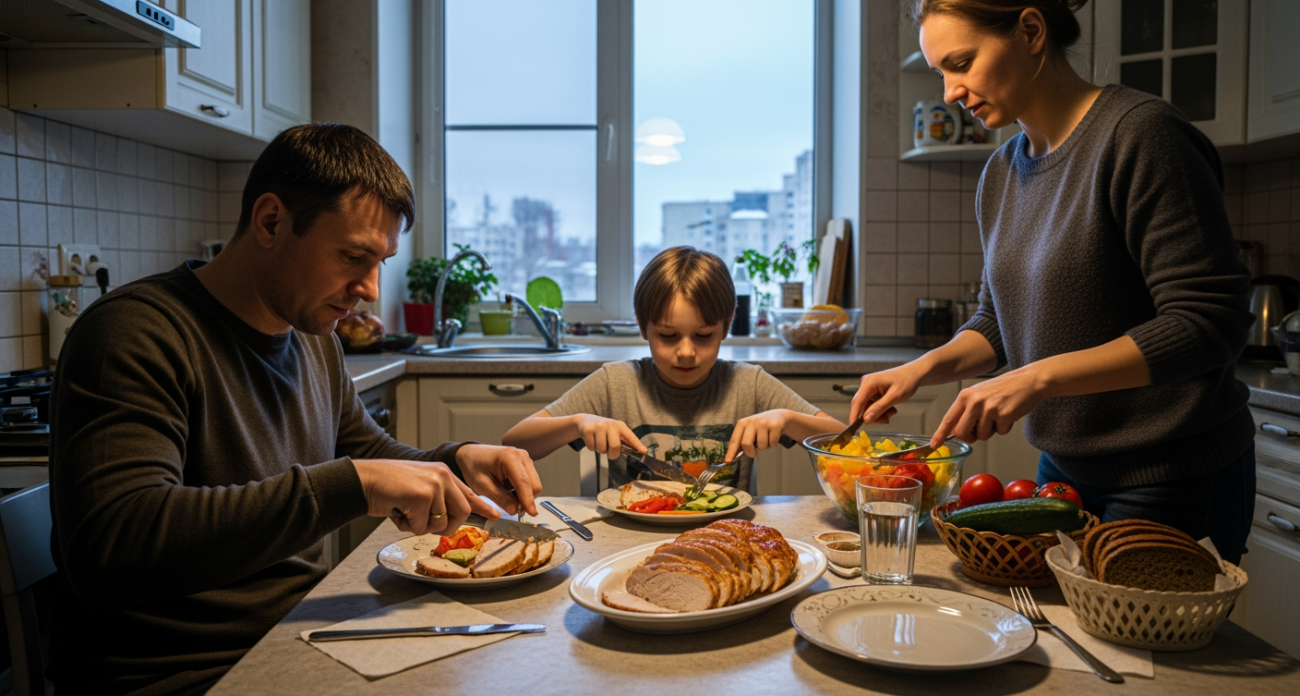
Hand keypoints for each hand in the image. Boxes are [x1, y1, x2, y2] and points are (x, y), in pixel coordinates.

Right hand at [352, 458, 497, 535]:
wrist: (364, 480)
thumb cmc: (387, 487)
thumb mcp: (419, 487)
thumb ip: (437, 499)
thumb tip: (449, 520)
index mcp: (443, 473)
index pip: (469, 493)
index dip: (483, 507)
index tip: (496, 516)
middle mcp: (443, 476)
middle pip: (461, 513)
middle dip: (444, 527)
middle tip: (422, 523)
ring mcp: (434, 485)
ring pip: (440, 523)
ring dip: (419, 525)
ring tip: (404, 510)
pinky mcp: (422, 496)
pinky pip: (421, 525)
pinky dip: (406, 524)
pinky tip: (396, 510)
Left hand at [455, 443, 543, 516]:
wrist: (471, 454)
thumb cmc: (474, 467)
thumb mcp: (482, 486)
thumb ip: (500, 498)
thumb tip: (515, 510)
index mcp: (510, 457)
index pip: (524, 482)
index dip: (528, 500)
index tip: (531, 514)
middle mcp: (522, 455)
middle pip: (534, 484)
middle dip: (525, 499)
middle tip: (509, 505)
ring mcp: (525, 458)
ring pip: (534, 484)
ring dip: (523, 494)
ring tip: (504, 492)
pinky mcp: (526, 462)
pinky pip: (530, 481)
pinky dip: (521, 489)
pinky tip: (508, 487)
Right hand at [573, 414, 644, 461]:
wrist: (586, 421)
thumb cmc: (604, 430)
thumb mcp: (615, 432)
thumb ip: (625, 441)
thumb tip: (640, 451)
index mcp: (620, 426)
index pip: (631, 436)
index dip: (637, 445)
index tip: (643, 452)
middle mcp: (610, 425)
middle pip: (615, 446)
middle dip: (612, 454)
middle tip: (609, 452)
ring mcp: (598, 426)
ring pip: (602, 449)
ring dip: (600, 450)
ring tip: (599, 443)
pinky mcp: (588, 430)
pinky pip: (591, 447)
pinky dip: (591, 448)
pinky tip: (592, 440)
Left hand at [725, 409, 790, 461]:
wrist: (779, 416)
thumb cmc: (761, 427)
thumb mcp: (749, 431)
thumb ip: (741, 442)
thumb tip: (733, 457)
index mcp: (742, 423)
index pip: (734, 439)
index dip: (731, 451)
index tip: (728, 461)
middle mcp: (752, 422)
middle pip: (746, 443)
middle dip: (750, 453)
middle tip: (754, 453)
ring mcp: (763, 423)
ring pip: (761, 446)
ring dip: (764, 447)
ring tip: (766, 439)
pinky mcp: (775, 426)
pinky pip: (772, 444)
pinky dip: (773, 444)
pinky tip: (773, 437)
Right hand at [849, 366, 920, 423]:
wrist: (914, 374)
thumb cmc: (906, 382)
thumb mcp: (894, 397)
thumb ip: (879, 408)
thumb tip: (866, 420)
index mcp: (869, 383)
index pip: (857, 402)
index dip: (854, 416)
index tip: (853, 429)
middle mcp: (866, 384)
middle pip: (862, 407)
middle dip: (873, 416)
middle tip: (886, 420)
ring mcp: (868, 388)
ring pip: (868, 408)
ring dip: (879, 413)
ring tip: (892, 412)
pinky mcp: (872, 391)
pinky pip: (872, 405)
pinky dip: (880, 410)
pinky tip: (890, 408)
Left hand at [929, 365, 1047, 446]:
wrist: (1028, 380)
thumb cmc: (1004, 388)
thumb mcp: (979, 394)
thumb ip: (967, 410)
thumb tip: (957, 431)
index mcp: (965, 395)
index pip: (949, 418)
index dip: (940, 434)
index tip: (934, 445)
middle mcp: (974, 401)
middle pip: (962, 432)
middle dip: (970, 437)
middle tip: (980, 430)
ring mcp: (989, 408)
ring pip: (982, 436)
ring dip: (991, 431)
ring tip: (998, 415)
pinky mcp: (1003, 415)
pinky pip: (1000, 432)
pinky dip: (1005, 427)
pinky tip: (1009, 414)